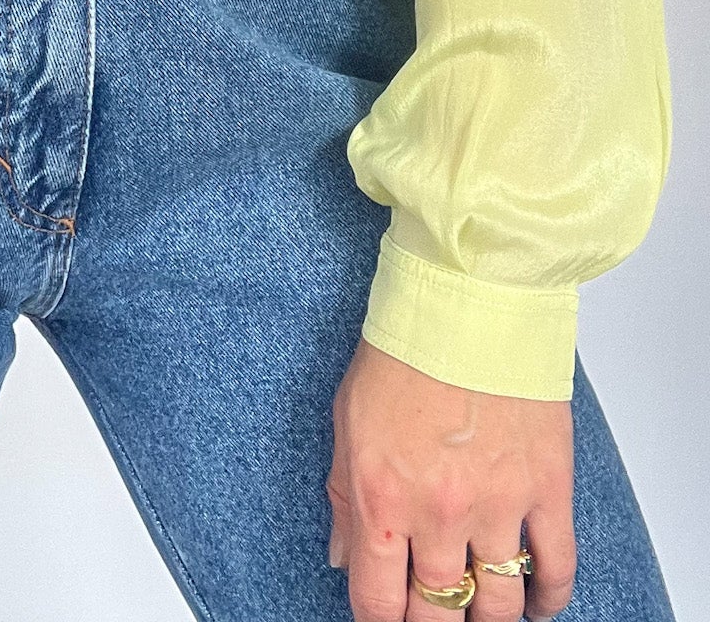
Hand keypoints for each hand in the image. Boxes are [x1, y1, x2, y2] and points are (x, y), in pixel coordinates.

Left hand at [327, 339, 574, 620]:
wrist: (468, 304)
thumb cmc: (404, 351)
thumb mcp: (347, 420)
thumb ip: (343, 495)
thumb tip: (340, 554)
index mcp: (383, 497)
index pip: (376, 599)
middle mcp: (440, 513)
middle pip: (437, 612)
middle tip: (429, 618)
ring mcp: (498, 506)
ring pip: (496, 603)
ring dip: (486, 618)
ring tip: (478, 615)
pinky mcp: (547, 490)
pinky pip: (555, 568)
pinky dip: (546, 597)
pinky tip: (534, 604)